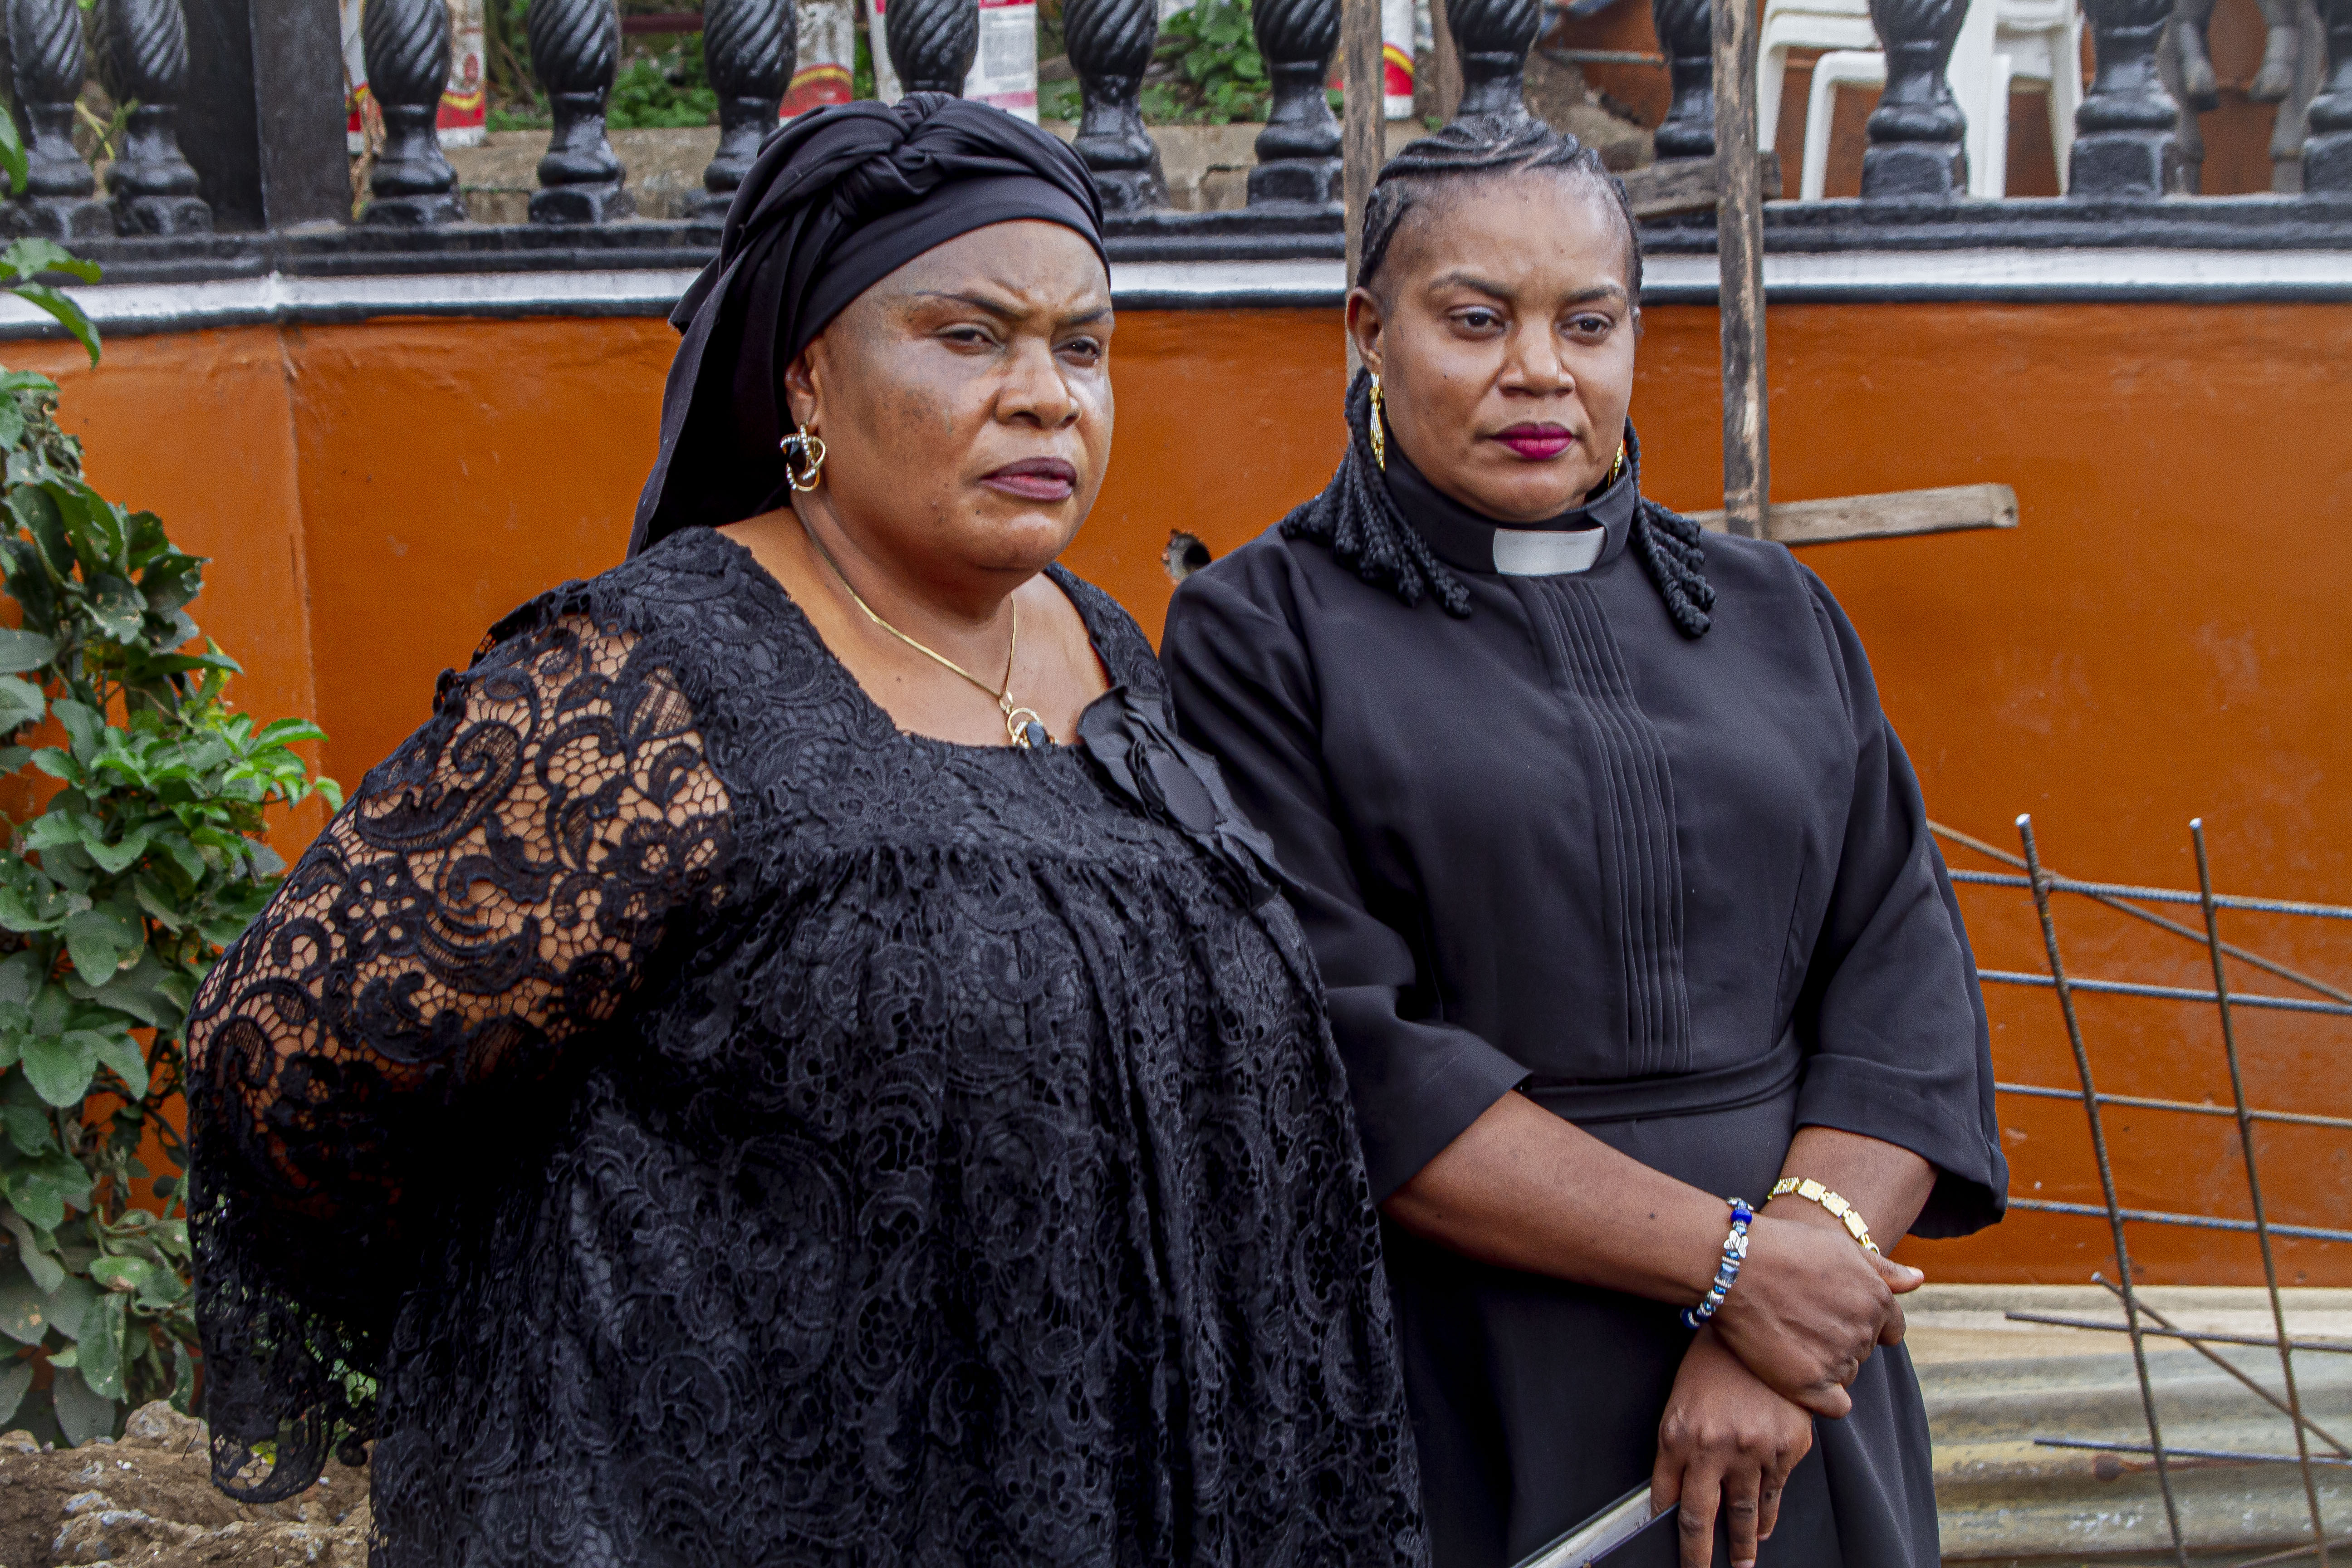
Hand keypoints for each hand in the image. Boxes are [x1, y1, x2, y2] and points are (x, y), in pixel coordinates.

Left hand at [1651, 1329, 1814, 1567]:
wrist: (1755, 1324)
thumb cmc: (1712, 1364)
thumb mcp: (1680, 1404)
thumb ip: (1677, 1451)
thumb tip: (1673, 1498)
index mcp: (1678, 1436)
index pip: (1670, 1501)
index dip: (1670, 1532)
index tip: (1674, 1554)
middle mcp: (1714, 1448)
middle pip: (1704, 1519)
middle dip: (1700, 1556)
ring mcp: (1754, 1450)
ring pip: (1746, 1515)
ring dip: (1741, 1545)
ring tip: (1739, 1564)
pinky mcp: (1788, 1447)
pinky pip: (1777, 1492)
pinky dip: (1768, 1515)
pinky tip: (1763, 1529)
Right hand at [1707, 1215, 1921, 1417]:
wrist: (1733, 1263)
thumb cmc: (1784, 1247)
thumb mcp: (1840, 1247)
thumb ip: (1883, 1269)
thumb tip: (1918, 1280)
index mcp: (1878, 1300)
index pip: (1891, 1329)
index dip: (1862, 1321)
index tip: (1831, 1312)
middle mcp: (1863, 1333)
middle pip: (1863, 1351)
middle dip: (1838, 1338)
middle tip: (1801, 1317)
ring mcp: (1837, 1360)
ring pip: (1845, 1375)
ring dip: (1824, 1363)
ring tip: (1790, 1336)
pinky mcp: (1809, 1384)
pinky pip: (1835, 1405)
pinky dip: (1821, 1396)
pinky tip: (1797, 1372)